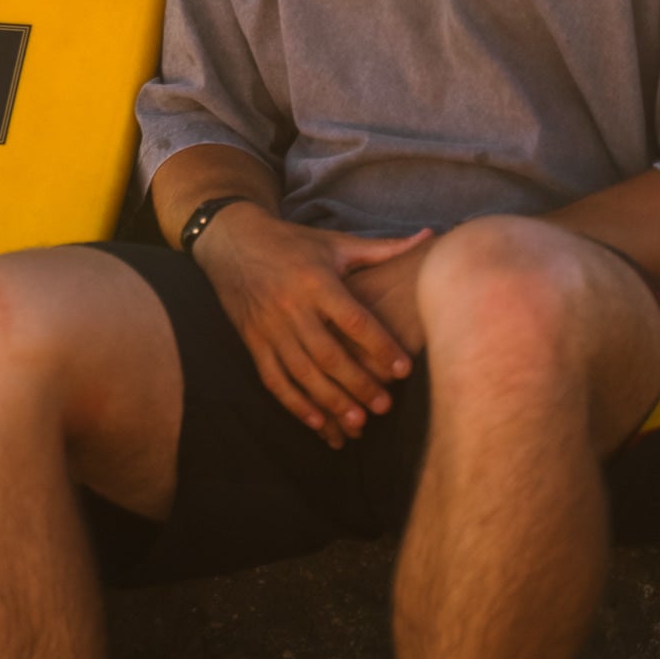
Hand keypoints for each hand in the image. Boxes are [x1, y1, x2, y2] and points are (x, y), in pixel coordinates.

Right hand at [193, 207, 433, 448]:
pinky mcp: (252, 340)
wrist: (231, 239)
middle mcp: (292, 306)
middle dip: (358, 383)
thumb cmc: (291, 242)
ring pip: (302, 372)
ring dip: (330, 400)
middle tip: (385, 406)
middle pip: (329, 354)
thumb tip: (428, 236)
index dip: (380, 346)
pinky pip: (273, 377)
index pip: (354, 320)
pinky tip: (317, 421)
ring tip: (358, 422)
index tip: (403, 370)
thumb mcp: (334, 242)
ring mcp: (269, 327)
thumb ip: (382, 248)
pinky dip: (294, 402)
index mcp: (317, 281)